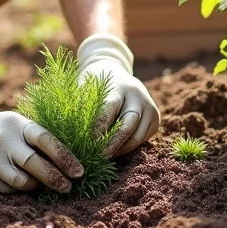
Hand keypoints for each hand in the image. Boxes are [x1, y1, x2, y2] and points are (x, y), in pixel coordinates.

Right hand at [0, 89, 84, 192]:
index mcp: (18, 124)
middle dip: (55, 178)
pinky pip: (9, 189)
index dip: (64, 156)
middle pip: (34, 163)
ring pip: (22, 181)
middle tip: (68, 187)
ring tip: (42, 186)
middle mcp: (4, 140)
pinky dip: (21, 190)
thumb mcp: (17, 125)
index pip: (45, 139)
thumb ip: (37, 139)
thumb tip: (70, 162)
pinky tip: (24, 186)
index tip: (79, 172)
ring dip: (37, 187)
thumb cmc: (2, 131)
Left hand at [77, 33, 160, 156]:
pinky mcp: (155, 119)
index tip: (85, 144)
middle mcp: (138, 96)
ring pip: (137, 137)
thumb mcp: (86, 86)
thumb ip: (81, 105)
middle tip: (98, 157)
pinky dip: (129, 147)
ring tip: (104, 156)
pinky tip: (116, 150)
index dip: (97, 130)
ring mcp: (150, 107)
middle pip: (127, 126)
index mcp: (118, 86)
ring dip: (120, 149)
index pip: (108, 111)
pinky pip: (143, 139)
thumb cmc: (94, 81)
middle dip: (112, 145)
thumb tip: (70, 131)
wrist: (114, 70)